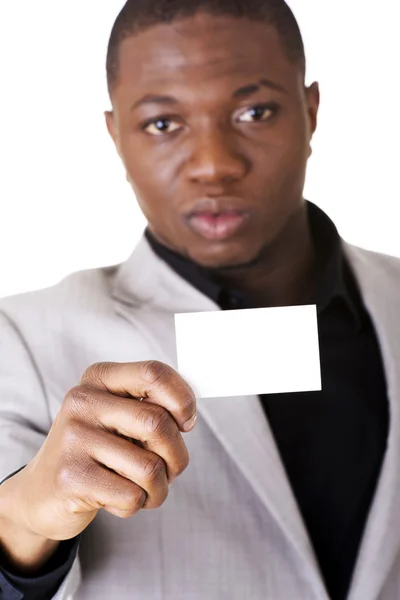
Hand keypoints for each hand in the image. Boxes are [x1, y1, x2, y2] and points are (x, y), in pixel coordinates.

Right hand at [3, 360, 196, 541]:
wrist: (41, 491)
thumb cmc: (97, 450)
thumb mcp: (119, 416)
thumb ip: (152, 405)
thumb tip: (188, 413)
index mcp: (99, 378)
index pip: (154, 373)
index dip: (183, 399)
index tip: (186, 423)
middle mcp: (82, 401)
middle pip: (158, 423)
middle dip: (177, 456)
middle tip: (171, 470)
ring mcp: (73, 439)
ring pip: (150, 466)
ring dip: (159, 488)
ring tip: (146, 490)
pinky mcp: (71, 477)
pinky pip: (131, 496)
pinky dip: (136, 504)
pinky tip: (117, 499)